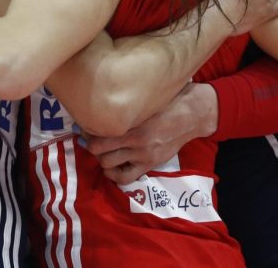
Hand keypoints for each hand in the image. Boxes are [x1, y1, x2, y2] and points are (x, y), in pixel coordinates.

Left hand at [80, 83, 217, 184]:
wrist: (193, 114)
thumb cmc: (168, 100)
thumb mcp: (146, 99)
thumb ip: (126, 104)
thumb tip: (101, 99)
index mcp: (134, 123)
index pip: (98, 135)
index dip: (86, 131)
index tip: (84, 124)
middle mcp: (136, 142)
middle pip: (98, 151)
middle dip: (91, 144)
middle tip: (90, 136)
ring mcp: (143, 155)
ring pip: (108, 164)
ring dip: (101, 158)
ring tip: (102, 149)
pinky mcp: (150, 164)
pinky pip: (125, 178)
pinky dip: (114, 174)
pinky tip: (111, 166)